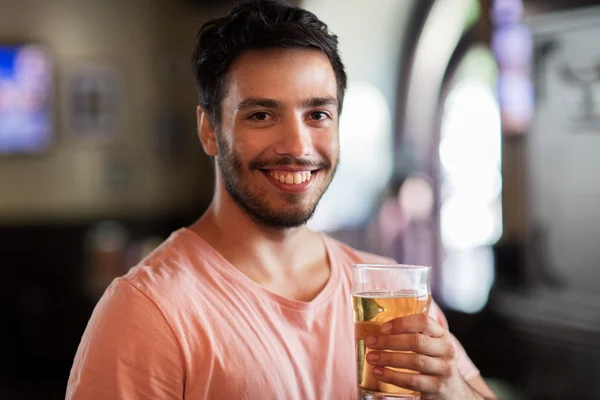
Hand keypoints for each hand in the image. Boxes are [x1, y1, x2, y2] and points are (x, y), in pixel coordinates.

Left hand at [365, 314, 480, 399]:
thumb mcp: (429, 344)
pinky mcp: (437, 388)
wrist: (452, 391)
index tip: (383, 328)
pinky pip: (412, 381)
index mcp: (441, 334)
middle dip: (390, 341)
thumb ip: (411, 333)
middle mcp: (446, 350)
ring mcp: (443, 369)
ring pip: (414, 361)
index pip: (423, 321)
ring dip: (388, 358)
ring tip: (371, 358)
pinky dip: (392, 376)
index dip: (402, 323)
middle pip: (417, 341)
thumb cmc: (432, 362)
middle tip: (371, 342)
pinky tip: (379, 373)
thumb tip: (377, 326)